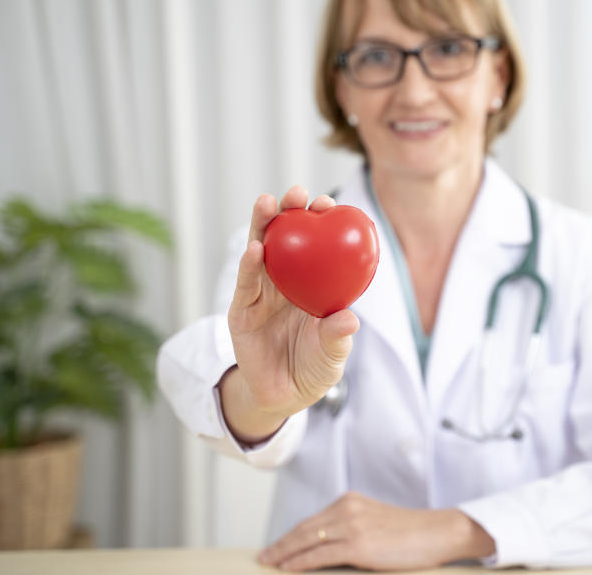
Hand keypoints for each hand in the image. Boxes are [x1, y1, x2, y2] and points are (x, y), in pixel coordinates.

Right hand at [224, 186, 360, 439]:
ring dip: (262, 225)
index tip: (329, 204)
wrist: (281, 397)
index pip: (318, 245)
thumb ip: (337, 338)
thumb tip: (349, 319)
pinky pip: (245, 284)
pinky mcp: (241, 310)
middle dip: (290, 212)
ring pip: (260, 251)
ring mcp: (261, 293)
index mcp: (312, 283)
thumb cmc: (312, 369)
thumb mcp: (331, 357)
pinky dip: (248, 264)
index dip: (322, 222)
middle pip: (286, 238)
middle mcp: (286, 281)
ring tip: (268, 203)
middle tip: (297, 193)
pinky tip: (254, 248)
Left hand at [257, 492, 495, 570]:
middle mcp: (347, 509)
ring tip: (269, 563)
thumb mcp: (376, 523)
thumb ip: (352, 529)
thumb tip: (327, 549)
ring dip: (285, 553)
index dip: (291, 535)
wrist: (438, 532)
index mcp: (350, 502)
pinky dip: (301, 562)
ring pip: (307, 540)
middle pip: (304, 528)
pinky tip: (288, 568)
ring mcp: (352, 525)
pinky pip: (321, 554)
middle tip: (264, 556)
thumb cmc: (412, 533)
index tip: (276, 546)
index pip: (312, 521)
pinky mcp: (358, 544)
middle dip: (281, 544)